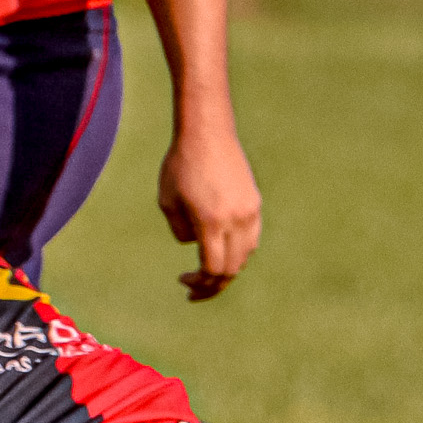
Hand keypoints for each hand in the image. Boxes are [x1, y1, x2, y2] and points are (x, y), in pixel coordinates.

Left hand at [158, 129, 262, 300]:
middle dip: (212, 285)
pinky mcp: (255, 203)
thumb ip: (181, 232)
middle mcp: (236, 220)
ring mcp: (250, 211)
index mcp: (211, 222)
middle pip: (232, 269)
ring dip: (227, 269)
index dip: (199, 284)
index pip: (213, 269)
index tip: (183, 282)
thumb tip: (197, 246)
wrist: (207, 133)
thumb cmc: (179, 166)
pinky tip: (220, 251)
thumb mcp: (167, 202)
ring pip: (245, 255)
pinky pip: (251, 238)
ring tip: (207, 274)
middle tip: (193, 289)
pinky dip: (238, 251)